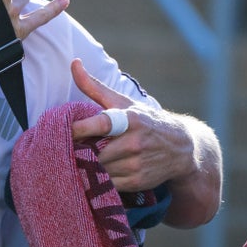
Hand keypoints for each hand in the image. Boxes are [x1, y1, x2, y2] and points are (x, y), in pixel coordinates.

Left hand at [69, 58, 194, 192]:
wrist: (182, 148)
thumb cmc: (144, 120)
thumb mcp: (123, 101)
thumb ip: (94, 86)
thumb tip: (74, 62)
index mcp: (129, 118)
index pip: (102, 124)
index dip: (80, 129)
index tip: (64, 131)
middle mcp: (134, 141)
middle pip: (95, 152)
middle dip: (81, 151)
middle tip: (69, 149)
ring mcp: (137, 163)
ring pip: (100, 170)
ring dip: (89, 166)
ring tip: (84, 159)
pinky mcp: (138, 181)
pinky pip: (108, 184)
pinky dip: (100, 179)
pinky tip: (99, 171)